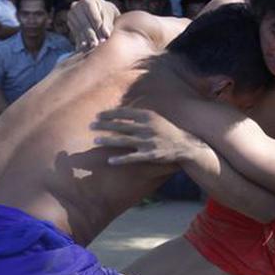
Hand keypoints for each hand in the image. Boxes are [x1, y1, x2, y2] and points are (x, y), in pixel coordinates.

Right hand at [67, 0, 118, 51]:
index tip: (105, 34)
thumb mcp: (109, 16)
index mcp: (87, 0)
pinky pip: (75, 35)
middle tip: (99, 44)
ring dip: (87, 40)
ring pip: (79, 29)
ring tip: (94, 47)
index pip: (91, 11)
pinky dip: (81, 42)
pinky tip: (86, 49)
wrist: (99, 15)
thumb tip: (106, 35)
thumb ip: (107, 23)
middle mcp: (76, 6)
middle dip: (92, 34)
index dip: (98, 23)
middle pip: (84, 22)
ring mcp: (71, 15)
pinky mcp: (70, 25)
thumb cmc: (106, 14)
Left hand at [91, 107, 205, 165]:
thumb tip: (121, 113)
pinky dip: (120, 159)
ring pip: (123, 141)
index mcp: (148, 116)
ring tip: (95, 140)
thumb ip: (139, 116)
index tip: (97, 115)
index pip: (124, 113)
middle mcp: (147, 127)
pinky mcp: (149, 155)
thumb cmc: (166, 131)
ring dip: (108, 140)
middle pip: (121, 126)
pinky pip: (132, 157)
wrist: (184, 145)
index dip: (109, 114)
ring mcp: (148, 142)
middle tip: (90, 126)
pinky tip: (109, 161)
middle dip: (104, 125)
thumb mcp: (155, 118)